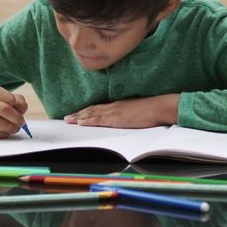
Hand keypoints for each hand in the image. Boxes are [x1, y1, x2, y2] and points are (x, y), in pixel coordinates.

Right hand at [0, 84, 28, 138]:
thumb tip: (21, 112)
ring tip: (15, 126)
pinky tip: (5, 129)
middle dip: (18, 118)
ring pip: (4, 125)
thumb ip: (19, 101)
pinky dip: (6, 133)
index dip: (17, 104)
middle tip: (21, 121)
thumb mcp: (9, 95)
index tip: (16, 105)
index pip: (9, 98)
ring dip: (14, 127)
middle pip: (5, 110)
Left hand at [64, 94, 179, 128]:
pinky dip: (88, 120)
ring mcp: (114, 111)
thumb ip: (130, 113)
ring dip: (79, 117)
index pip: (100, 108)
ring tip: (69, 120)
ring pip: (92, 114)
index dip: (88, 111)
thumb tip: (127, 117)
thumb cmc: (152, 109)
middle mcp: (114, 106)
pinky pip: (98, 119)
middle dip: (79, 114)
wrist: (158, 107)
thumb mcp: (138, 110)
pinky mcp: (116, 118)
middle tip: (68, 117)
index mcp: (119, 104)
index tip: (79, 114)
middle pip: (93, 110)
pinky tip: (80, 122)